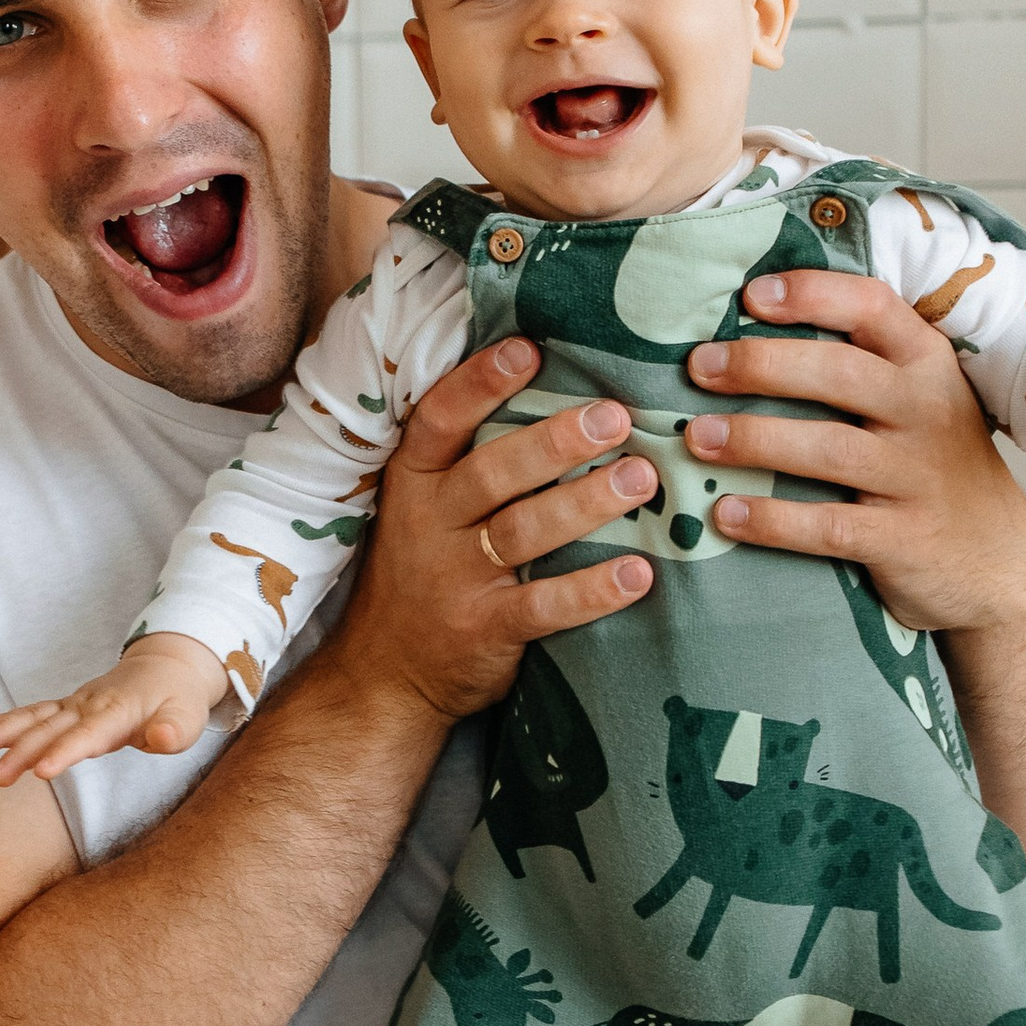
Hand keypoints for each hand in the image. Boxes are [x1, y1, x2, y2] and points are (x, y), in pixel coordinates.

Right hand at [0, 632, 232, 787]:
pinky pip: (34, 714)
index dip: (64, 752)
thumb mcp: (189, 718)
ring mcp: (75, 705)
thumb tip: (163, 738)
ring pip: (34, 718)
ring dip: (2, 731)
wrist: (167, 667)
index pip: (88, 735)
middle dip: (20, 751)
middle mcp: (89, 705)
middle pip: (51, 729)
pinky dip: (6, 722)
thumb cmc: (178, 700)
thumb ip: (175, 731)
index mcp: (118, 712)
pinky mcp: (67, 708)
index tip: (41, 771)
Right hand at [324, 335, 657, 724]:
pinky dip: (593, 591)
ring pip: (525, 531)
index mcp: (414, 482)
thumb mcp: (421, 508)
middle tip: (614, 416)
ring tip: (641, 479)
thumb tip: (551, 388)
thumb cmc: (421, 573)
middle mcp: (431, 524)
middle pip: (494, 471)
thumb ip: (469, 459)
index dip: (481, 383)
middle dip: (556, 441)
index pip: (439, 420)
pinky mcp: (485, 630)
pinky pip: (544, 608)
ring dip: (586, 502)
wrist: (385, 675)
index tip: (528, 349)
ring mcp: (457, 579)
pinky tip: (638, 573)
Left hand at [677, 269, 1025, 639]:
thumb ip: (860, 363)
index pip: (873, 307)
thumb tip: (748, 330)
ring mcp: (917, 478)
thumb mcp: (920, 400)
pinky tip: (726, 514)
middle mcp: (926, 412)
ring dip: (756, 440)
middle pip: (840, 373)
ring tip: (697, 439)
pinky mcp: (903, 539)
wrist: (998, 563)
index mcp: (926, 364)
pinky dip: (774, 520)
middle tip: (700, 367)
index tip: (752, 296)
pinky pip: (830, 526)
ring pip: (830, 449)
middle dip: (763, 365)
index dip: (812, 294)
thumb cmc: (935, 467)